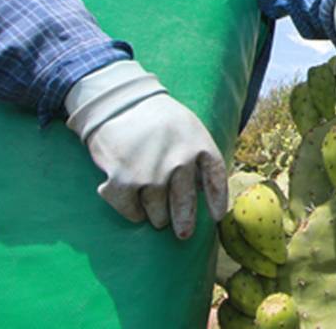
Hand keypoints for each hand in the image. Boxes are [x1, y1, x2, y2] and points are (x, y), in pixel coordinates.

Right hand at [65, 60, 227, 238]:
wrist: (118, 101)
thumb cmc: (156, 117)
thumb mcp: (188, 126)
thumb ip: (198, 154)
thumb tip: (203, 189)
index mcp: (199, 145)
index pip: (215, 179)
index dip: (217, 201)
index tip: (216, 217)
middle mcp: (178, 162)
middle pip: (185, 205)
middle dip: (184, 223)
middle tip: (183, 233)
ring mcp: (151, 173)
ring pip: (158, 214)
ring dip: (157, 217)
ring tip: (155, 213)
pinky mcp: (123, 181)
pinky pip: (132, 212)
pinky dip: (133, 213)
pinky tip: (134, 206)